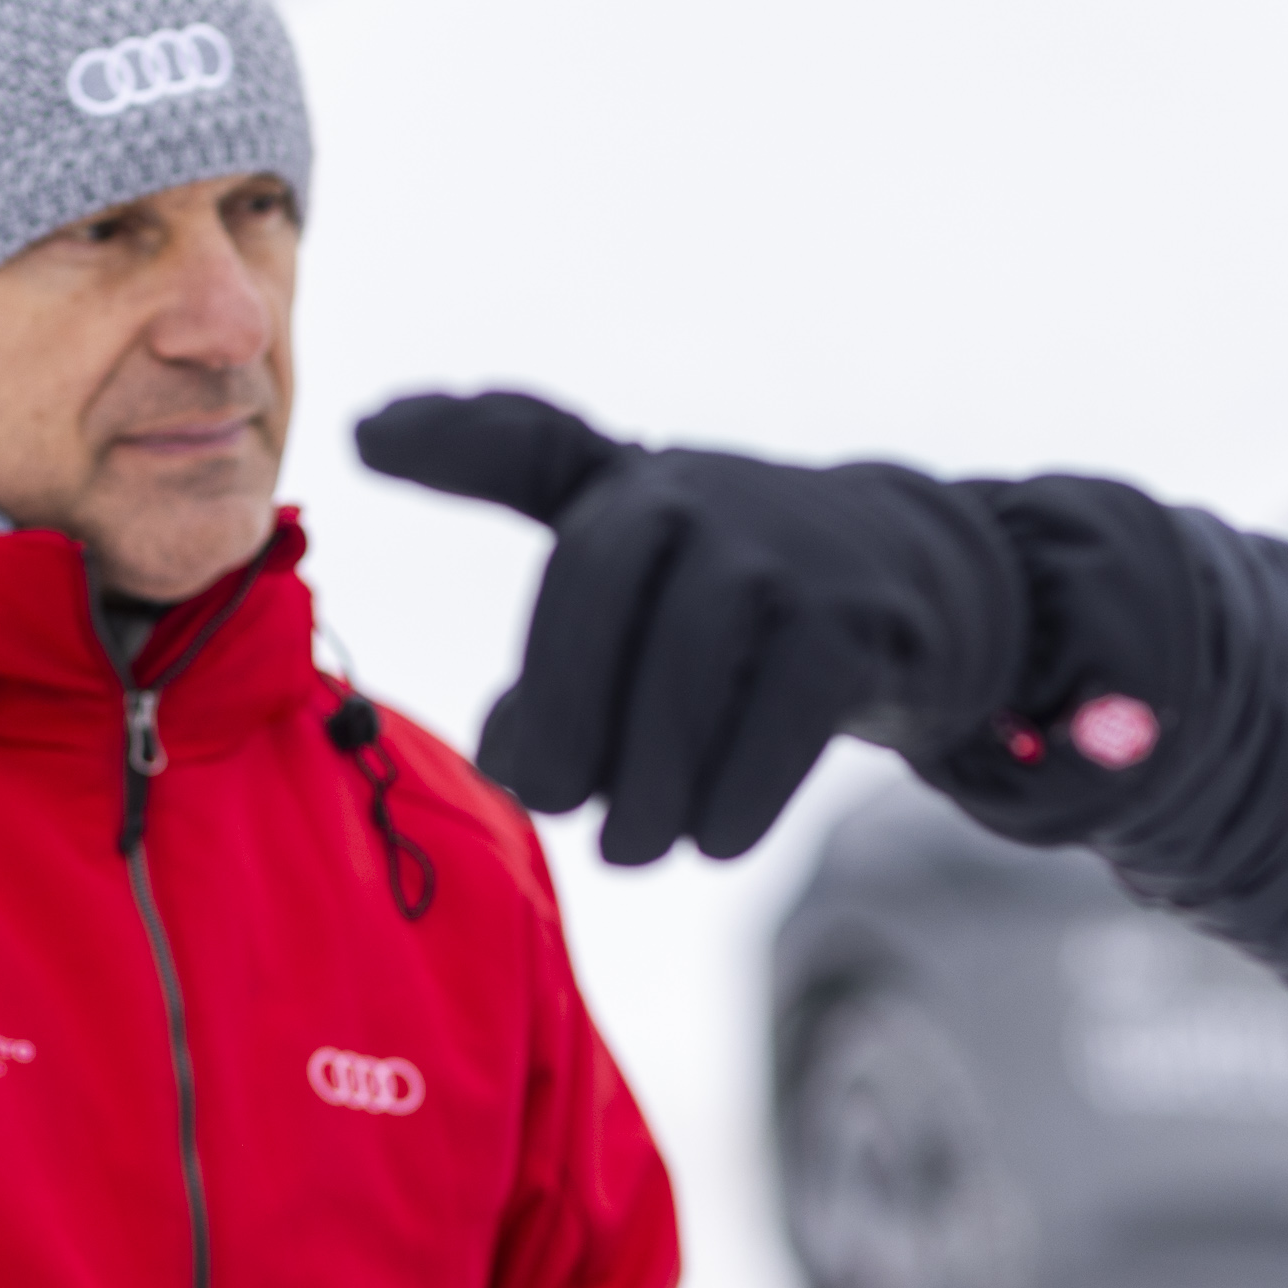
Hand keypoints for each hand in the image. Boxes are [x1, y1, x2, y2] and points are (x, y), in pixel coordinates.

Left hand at [354, 390, 1026, 862]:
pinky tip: (712, 838)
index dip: (455, 438)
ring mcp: (786, 558)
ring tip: (634, 849)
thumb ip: (530, 562)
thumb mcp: (634, 545)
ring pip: (684, 677)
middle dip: (561, 722)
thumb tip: (412, 552)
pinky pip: (779, 721)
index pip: (531, 452)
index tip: (366, 438)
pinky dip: (734, 797)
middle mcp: (702, 498)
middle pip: (594, 606)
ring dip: (647, 788)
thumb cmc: (737, 583)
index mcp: (627, 487)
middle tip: (555, 804)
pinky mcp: (858, 627)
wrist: (921, 591)